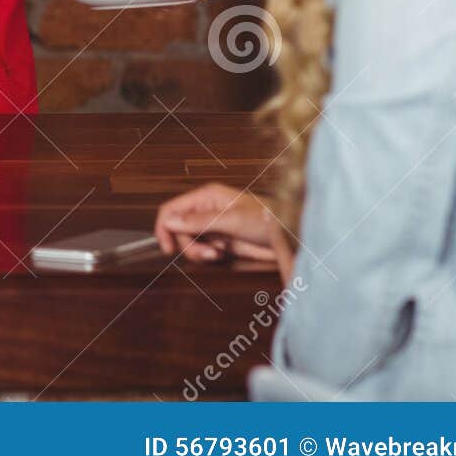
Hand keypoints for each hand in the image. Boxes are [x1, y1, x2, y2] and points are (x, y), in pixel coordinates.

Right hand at [155, 183, 279, 262]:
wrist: (291, 238)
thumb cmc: (267, 219)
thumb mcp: (230, 219)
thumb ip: (198, 221)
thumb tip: (169, 221)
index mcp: (206, 197)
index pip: (172, 209)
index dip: (164, 227)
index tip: (167, 248)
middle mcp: (206, 210)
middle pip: (179, 230)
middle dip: (189, 245)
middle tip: (208, 254)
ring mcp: (213, 227)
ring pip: (189, 243)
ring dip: (199, 253)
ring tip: (218, 255)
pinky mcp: (220, 242)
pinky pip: (202, 252)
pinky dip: (209, 257)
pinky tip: (223, 256)